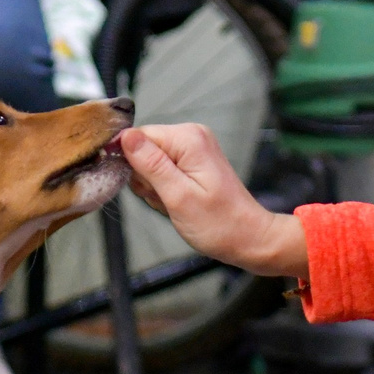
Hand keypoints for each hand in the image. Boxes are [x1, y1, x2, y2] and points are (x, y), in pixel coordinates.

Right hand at [120, 124, 308, 278]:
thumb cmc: (219, 224)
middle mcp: (191, 136)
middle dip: (146, 180)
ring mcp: (193, 148)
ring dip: (154, 188)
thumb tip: (125, 137)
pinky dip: (164, 190)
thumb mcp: (178, 197)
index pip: (137, 136)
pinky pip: (161, 171)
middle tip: (167, 200)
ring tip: (175, 203)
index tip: (148, 188)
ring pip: (149, 163)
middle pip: (142, 150)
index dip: (132, 164)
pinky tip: (178, 202)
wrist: (248, 238)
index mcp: (187, 138)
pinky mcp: (193, 161)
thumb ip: (150, 165)